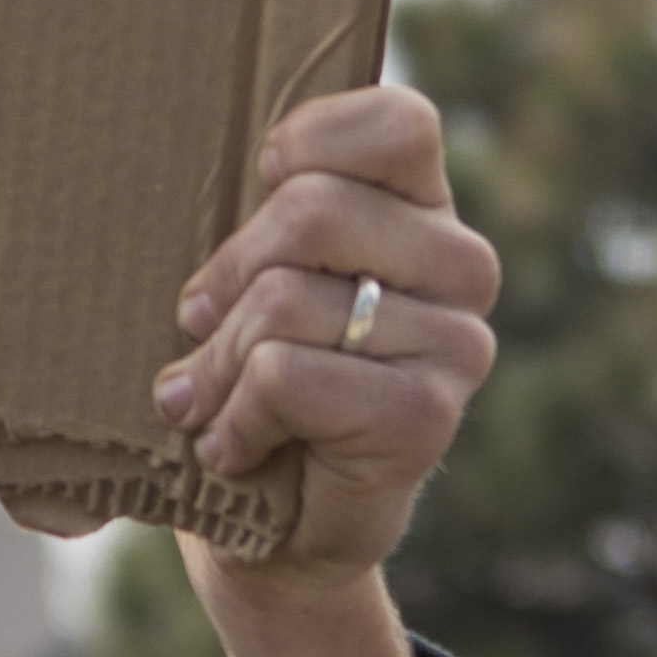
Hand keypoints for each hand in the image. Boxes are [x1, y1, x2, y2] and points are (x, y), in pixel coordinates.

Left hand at [154, 84, 498, 591]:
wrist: (270, 532)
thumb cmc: (246, 380)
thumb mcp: (248, 275)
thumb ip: (261, 211)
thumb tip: (218, 152)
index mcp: (423, 211)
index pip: (397, 125)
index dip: (309, 142)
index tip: (256, 183)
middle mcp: (460, 267)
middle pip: (313, 208)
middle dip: (223, 278)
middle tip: (196, 328)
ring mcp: (457, 343)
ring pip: (287, 300)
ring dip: (216, 364)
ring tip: (204, 403)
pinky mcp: (428, 416)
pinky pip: (288, 376)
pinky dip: (236, 418)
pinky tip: (235, 448)